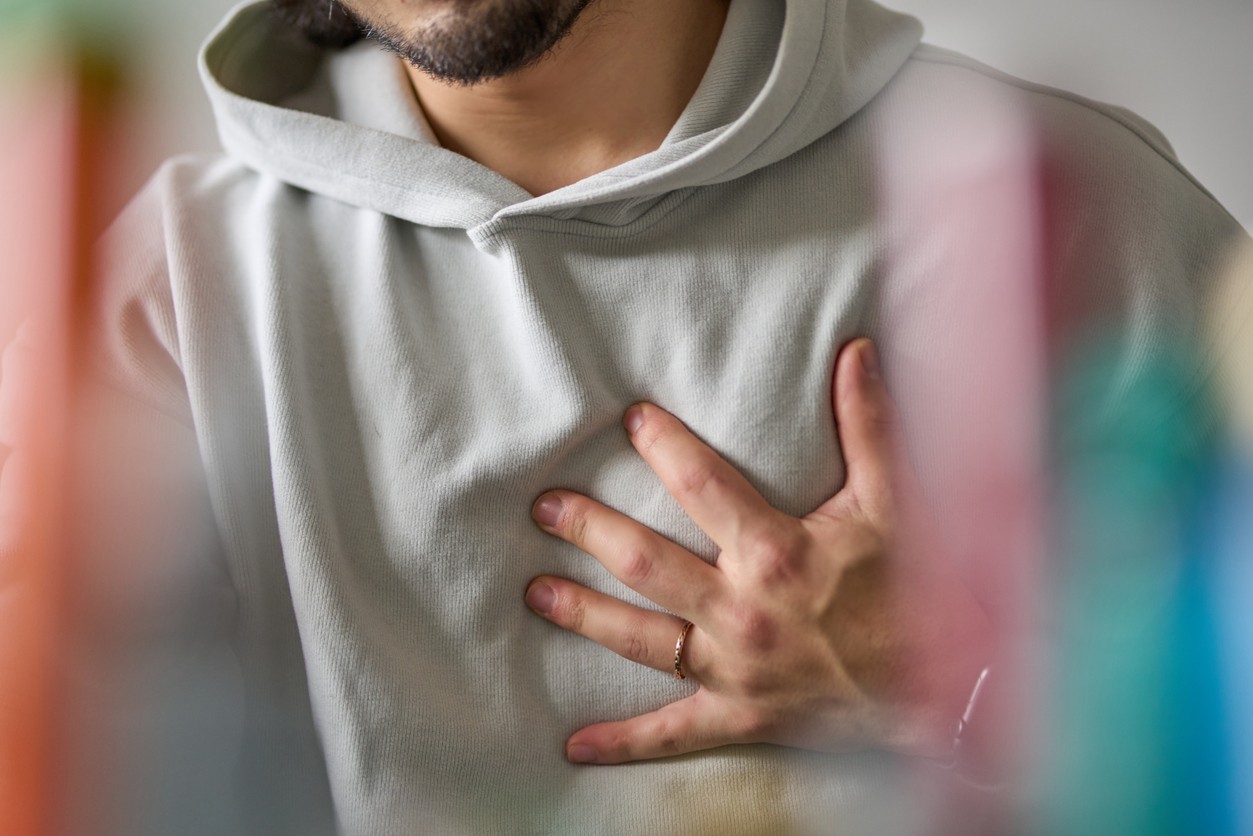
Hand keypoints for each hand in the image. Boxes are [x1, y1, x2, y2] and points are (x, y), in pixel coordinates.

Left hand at [524, 338, 992, 764]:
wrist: (944, 690)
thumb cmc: (914, 590)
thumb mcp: (895, 503)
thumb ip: (869, 427)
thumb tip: (856, 352)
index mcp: (777, 553)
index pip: (702, 486)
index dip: (663, 447)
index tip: (631, 420)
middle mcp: (742, 611)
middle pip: (645, 562)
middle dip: (589, 531)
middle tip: (545, 507)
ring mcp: (733, 669)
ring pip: (640, 638)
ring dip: (583, 613)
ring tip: (534, 592)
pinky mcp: (736, 716)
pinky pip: (671, 734)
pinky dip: (623, 742)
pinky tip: (575, 745)